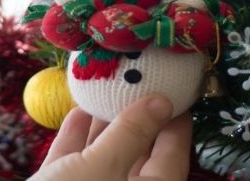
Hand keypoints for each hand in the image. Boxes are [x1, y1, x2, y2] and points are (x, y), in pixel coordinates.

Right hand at [31, 96, 192, 180]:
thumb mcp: (102, 167)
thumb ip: (132, 134)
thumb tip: (162, 102)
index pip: (173, 156)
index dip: (174, 122)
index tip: (174, 90)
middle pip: (139, 156)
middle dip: (136, 118)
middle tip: (136, 82)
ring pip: (104, 158)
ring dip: (104, 124)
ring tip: (106, 89)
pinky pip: (75, 164)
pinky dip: (77, 138)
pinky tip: (77, 110)